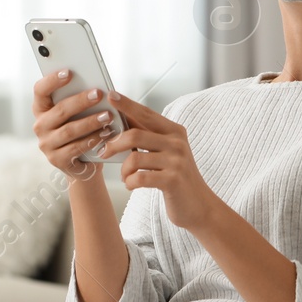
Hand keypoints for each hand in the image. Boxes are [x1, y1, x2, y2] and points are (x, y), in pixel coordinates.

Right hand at [31, 69, 111, 182]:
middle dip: (80, 101)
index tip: (69, 72)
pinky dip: (92, 140)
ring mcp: (46, 144)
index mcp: (41, 109)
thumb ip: (80, 100)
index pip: (40, 91)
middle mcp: (40, 126)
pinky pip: (76, 148)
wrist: (82, 162)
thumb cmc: (81, 130)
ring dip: (90, 122)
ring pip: (69, 130)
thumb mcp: (77, 113)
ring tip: (108, 116)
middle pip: (59, 110)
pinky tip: (105, 134)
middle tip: (99, 94)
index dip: (52, 80)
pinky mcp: (56, 159)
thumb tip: (97, 85)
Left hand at [101, 92, 221, 229]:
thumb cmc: (177, 177)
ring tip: (126, 177)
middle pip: (135, 134)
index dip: (126, 105)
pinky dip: (130, 183)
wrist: (199, 205)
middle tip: (103, 152)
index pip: (146, 113)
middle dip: (114, 144)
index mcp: (175, 131)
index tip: (110, 95)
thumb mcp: (167, 152)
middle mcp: (177, 143)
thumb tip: (121, 119)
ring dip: (124, 170)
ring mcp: (176, 161)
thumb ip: (148, 136)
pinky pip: (139, 177)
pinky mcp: (172, 180)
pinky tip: (132, 185)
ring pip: (134, 158)